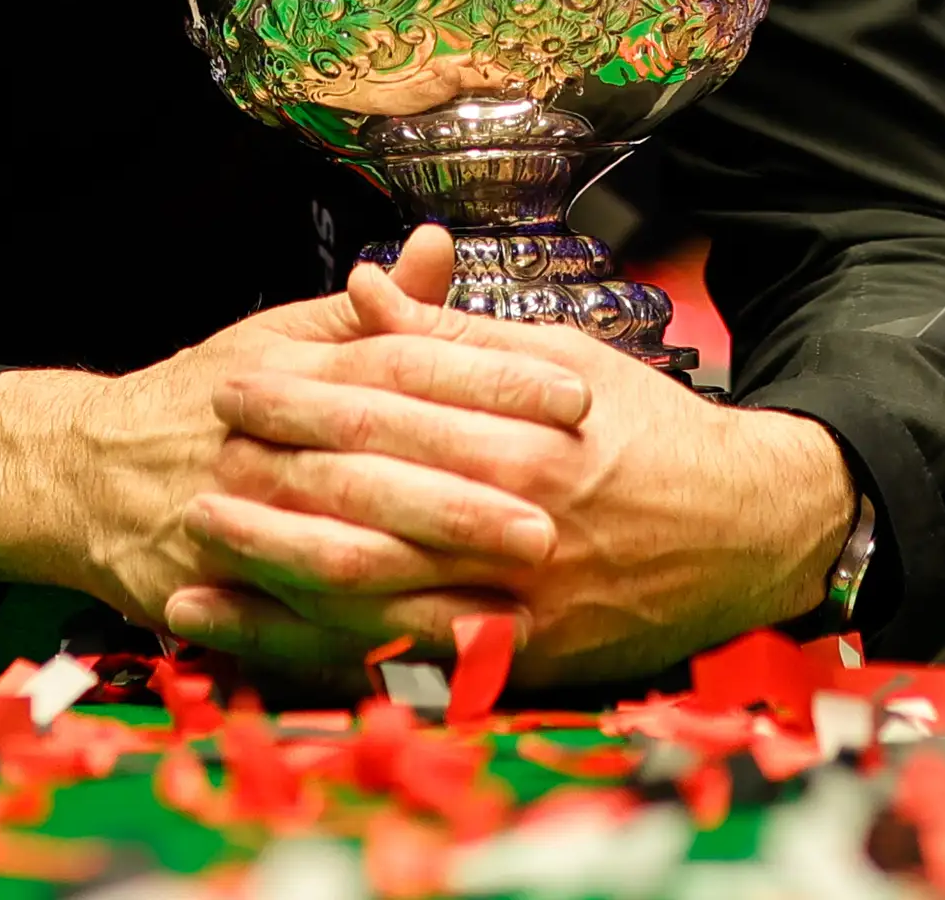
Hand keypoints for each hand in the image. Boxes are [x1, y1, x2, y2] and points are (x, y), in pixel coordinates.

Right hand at [0, 229, 591, 635]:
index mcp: (292, 370)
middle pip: (379, 461)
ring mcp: (238, 521)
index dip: (491, 377)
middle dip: (472, 486)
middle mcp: (265, 443)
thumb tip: (442, 242)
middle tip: (565, 503)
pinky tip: (445, 650)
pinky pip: (308, 625)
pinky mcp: (218, 592)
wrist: (81, 473)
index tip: (577, 393)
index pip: (403, 364)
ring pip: (345, 548)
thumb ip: (371, 311)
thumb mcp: (279, 337)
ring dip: (434, 570)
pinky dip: (376, 640)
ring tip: (520, 587)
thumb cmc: (204, 401)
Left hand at [167, 245, 851, 687]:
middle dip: (269, 483)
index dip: (299, 396)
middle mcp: (516, 514)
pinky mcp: (526, 659)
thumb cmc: (649, 431)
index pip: (386, 407)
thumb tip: (367, 281)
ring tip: (195, 566)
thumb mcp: (561, 357)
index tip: (230, 383)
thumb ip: (455, 335)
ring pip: (377, 592)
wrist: (750, 529)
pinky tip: (271, 647)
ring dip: (278, 581)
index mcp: (520, 429)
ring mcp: (520, 596)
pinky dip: (338, 656)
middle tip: (194, 463)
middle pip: (367, 500)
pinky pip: (412, 663)